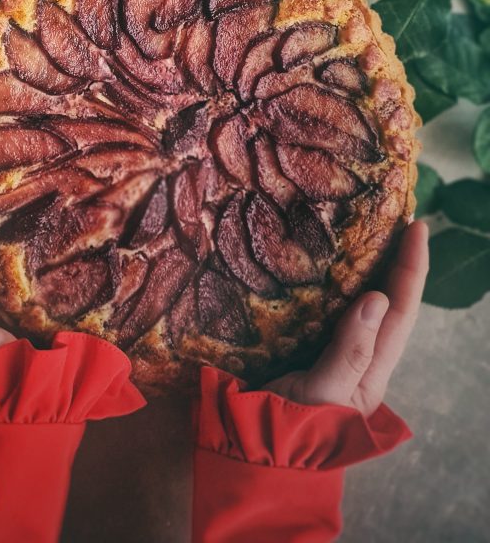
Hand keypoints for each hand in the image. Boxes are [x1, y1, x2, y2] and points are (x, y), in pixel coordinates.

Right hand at [265, 220, 428, 416]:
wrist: (250, 450)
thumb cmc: (288, 427)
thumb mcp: (322, 393)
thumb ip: (349, 351)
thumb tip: (376, 297)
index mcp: (371, 369)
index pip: (401, 311)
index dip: (411, 268)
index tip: (417, 227)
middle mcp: (358, 356)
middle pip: (388, 301)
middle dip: (395, 260)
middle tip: (395, 217)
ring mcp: (331, 350)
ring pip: (359, 300)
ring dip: (368, 265)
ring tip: (367, 228)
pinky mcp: (302, 343)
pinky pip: (327, 305)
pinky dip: (333, 279)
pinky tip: (324, 259)